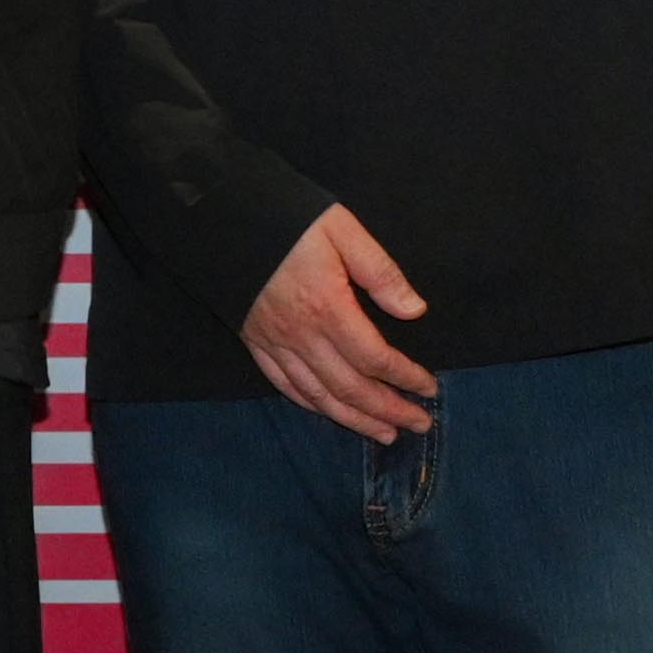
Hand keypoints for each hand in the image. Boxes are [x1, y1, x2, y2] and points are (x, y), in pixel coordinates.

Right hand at [242, 201, 439, 439]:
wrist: (223, 218)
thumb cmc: (287, 220)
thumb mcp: (343, 231)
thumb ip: (380, 272)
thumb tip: (414, 310)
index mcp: (328, 308)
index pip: (374, 358)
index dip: (405, 377)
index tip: (429, 388)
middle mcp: (301, 335)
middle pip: (350, 387)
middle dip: (388, 410)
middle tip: (419, 424)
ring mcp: (275, 343)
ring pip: (319, 396)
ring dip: (355, 419)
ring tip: (384, 434)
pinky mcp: (255, 342)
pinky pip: (285, 385)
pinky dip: (311, 405)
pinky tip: (330, 412)